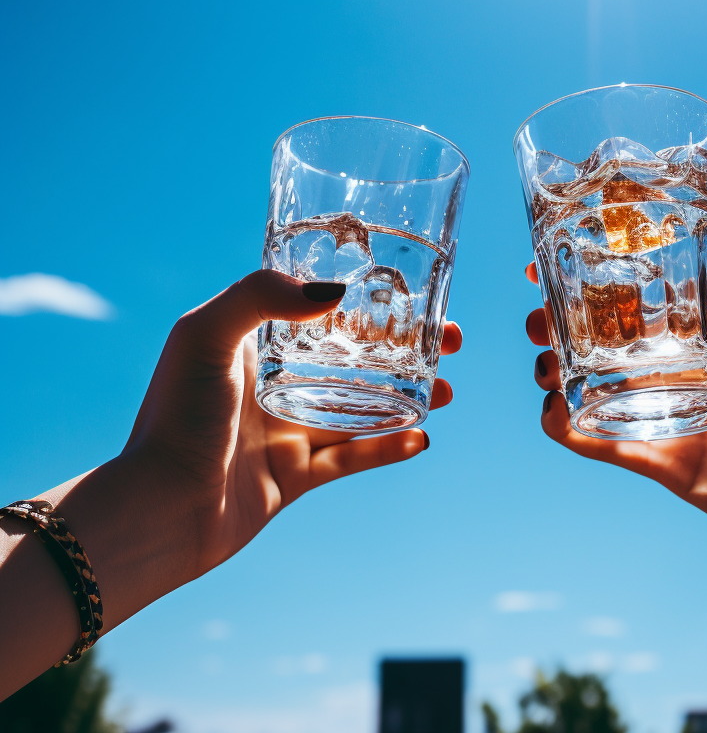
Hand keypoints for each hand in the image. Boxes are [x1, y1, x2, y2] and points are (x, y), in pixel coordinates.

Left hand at [1, 270, 461, 693]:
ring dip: (408, 396)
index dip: (372, 301)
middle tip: (449, 340)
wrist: (160, 511)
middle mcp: (273, 382)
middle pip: (355, 356)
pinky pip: (353, 458)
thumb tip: (334, 291)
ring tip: (448, 389)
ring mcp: (286, 429)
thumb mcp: (204, 336)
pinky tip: (422, 439)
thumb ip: (259, 295)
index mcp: (253, 343)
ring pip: (362, 406)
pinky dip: (388, 448)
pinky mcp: (295, 475)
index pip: (322, 310)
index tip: (413, 292)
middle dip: (405, 347)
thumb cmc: (175, 418)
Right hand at [526, 215, 706, 561]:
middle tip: (535, 317)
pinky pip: (603, 442)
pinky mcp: (662, 460)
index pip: (638, 291)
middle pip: (601, 338)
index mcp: (705, 331)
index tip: (553, 258)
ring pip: (592, 386)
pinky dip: (569, 428)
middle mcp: (679, 368)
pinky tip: (551, 410)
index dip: (592, 274)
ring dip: (557, 370)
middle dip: (559, 324)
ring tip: (542, 359)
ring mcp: (666, 413)